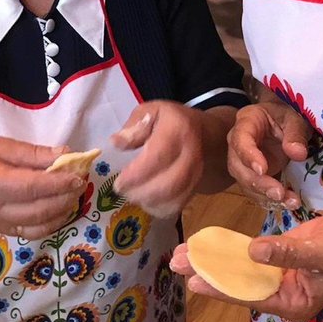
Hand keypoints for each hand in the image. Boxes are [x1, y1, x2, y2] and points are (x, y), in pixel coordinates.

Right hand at [0, 137, 85, 239]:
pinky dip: (53, 222)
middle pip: (40, 209)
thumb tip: (66, 155)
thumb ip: (34, 153)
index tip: (79, 175)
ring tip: (75, 193)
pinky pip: (35, 232)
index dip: (59, 184)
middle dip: (66, 196)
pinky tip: (62, 208)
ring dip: (63, 210)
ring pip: (41, 224)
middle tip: (82, 182)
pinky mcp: (5, 231)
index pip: (32, 187)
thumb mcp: (2, 146)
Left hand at [111, 101, 202, 217]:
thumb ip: (134, 126)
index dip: (136, 174)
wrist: (206, 137)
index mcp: (178, 130)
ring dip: (148, 202)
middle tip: (123, 191)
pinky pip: (176, 207)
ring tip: (133, 195)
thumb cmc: (172, 123)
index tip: (119, 183)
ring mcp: (196, 175)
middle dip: (141, 193)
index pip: (158, 157)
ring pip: (173, 199)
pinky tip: (146, 201)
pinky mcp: (194, 189)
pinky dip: (157, 209)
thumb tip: (116, 142)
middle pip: (168, 184)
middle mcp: (191, 155)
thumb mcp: (153, 112)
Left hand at [170, 214, 322, 321]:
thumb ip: (288, 253)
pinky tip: (206, 244)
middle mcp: (281, 294)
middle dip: (208, 272)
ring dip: (212, 260)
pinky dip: (228, 249)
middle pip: (238, 283)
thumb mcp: (322, 251)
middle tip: (175, 262)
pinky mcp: (276, 258)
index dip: (220, 288)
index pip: (250, 296)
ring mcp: (277, 276)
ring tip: (181, 252)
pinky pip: (248, 255)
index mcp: (293, 304)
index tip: (193, 280)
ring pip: (239, 269)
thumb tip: (253, 251)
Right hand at [227, 100, 312, 209]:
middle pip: (239, 167)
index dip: (249, 155)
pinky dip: (270, 201)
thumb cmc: (286, 116)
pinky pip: (255, 191)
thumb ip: (296, 133)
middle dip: (258, 183)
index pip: (240, 139)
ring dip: (266, 196)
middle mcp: (238, 144)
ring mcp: (243, 162)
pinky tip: (287, 204)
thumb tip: (297, 153)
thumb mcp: (295, 118)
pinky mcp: (251, 176)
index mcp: (246, 122)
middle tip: (279, 193)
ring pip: (245, 183)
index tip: (263, 169)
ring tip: (291, 202)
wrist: (282, 122)